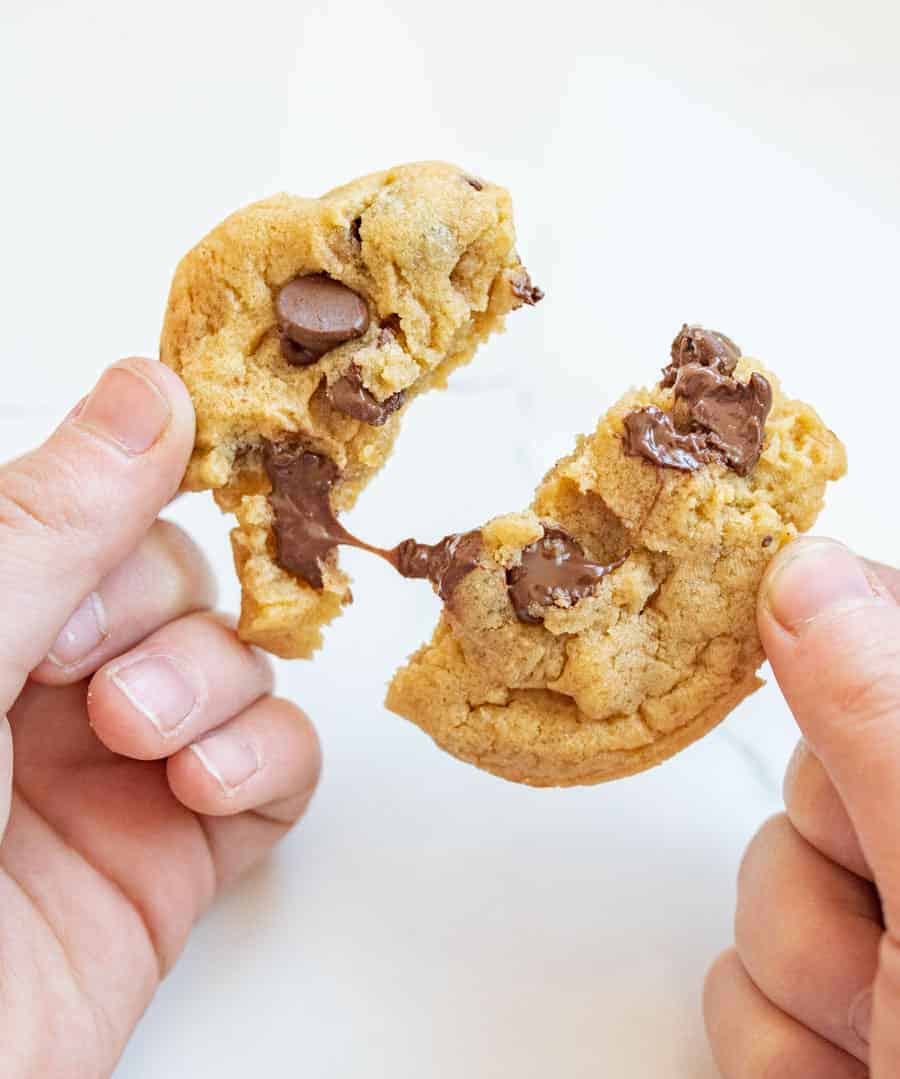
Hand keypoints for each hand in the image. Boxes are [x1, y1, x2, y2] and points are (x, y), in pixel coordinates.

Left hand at [0, 360, 319, 1077]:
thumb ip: (55, 521)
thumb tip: (148, 386)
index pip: (94, 503)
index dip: (143, 481)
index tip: (194, 448)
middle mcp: (43, 681)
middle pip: (177, 579)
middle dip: (158, 606)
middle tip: (86, 663)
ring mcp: (117, 765)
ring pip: (235, 661)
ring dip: (211, 683)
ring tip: (140, 738)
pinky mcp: (181, 848)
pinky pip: (279, 764)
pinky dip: (265, 758)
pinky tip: (205, 786)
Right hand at [704, 537, 899, 1076]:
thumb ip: (893, 722)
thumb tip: (808, 570)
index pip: (883, 633)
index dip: (834, 659)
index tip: (802, 699)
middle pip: (817, 769)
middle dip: (832, 864)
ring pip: (768, 889)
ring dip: (807, 984)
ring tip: (887, 1058)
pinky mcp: (850, 1015)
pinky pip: (748, 987)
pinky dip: (784, 1055)